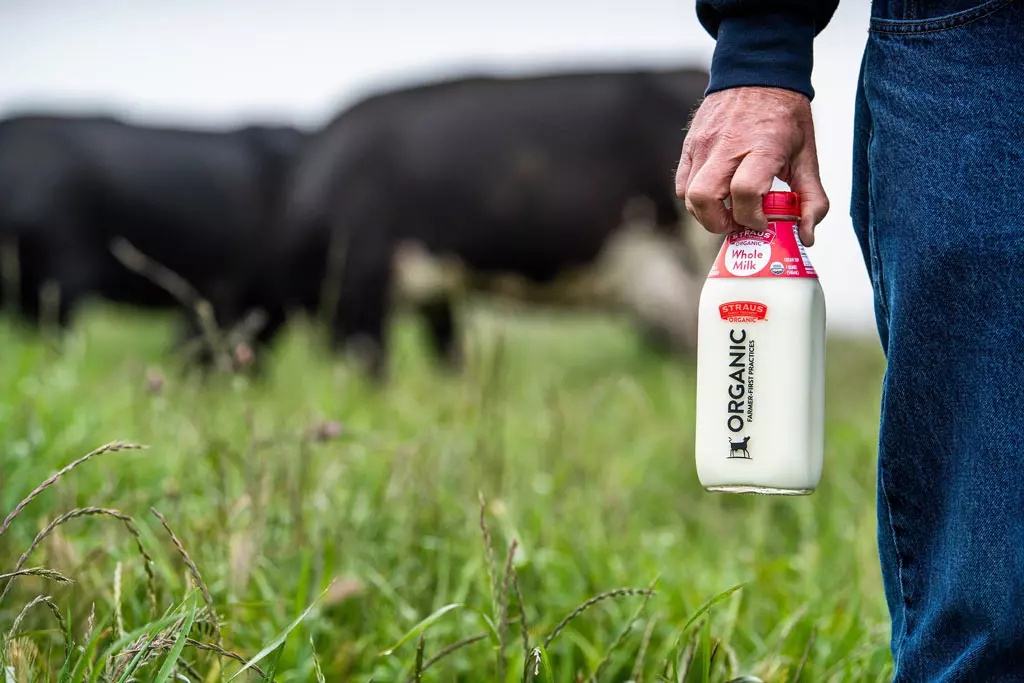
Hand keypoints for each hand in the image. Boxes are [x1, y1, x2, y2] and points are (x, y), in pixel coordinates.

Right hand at [675, 87, 828, 246]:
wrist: (758, 72)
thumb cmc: (785, 116)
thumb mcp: (807, 155)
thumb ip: (812, 198)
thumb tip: (807, 236)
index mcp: (762, 147)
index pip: (745, 193)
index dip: (752, 217)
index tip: (763, 221)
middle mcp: (727, 146)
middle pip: (705, 200)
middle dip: (719, 224)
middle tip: (738, 223)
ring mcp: (703, 144)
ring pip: (688, 196)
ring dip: (706, 213)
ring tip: (727, 209)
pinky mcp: (690, 144)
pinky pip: (682, 183)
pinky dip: (695, 197)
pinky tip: (717, 191)